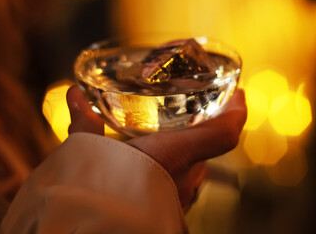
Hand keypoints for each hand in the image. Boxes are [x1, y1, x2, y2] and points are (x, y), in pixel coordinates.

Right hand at [67, 86, 246, 211]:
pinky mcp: (168, 210)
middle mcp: (184, 177)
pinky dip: (174, 170)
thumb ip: (84, 124)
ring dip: (188, 151)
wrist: (99, 229)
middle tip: (195, 111)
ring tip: (176, 135)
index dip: (237, 112)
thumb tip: (74, 94)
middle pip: (207, 147)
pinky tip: (156, 167)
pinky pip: (179, 184)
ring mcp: (179, 197)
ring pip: (193, 168)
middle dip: (204, 129)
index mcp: (174, 154)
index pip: (223, 133)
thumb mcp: (91, 153)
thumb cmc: (101, 193)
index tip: (241, 94)